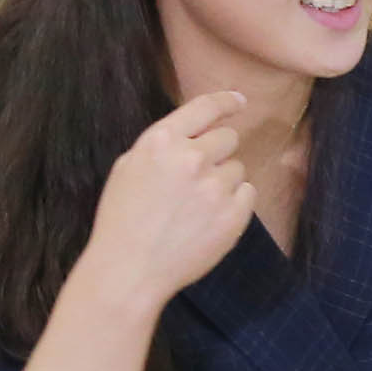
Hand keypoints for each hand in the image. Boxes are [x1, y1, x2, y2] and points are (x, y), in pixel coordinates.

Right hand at [75, 92, 257, 308]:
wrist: (130, 269)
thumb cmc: (123, 220)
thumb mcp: (129, 168)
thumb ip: (163, 146)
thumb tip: (196, 132)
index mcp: (161, 141)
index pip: (204, 107)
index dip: (227, 102)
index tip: (239, 101)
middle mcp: (191, 158)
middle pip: (228, 138)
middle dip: (217, 153)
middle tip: (198, 178)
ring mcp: (215, 187)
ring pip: (237, 168)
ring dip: (223, 182)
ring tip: (196, 207)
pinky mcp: (233, 214)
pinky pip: (248, 193)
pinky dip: (235, 203)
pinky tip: (209, 219)